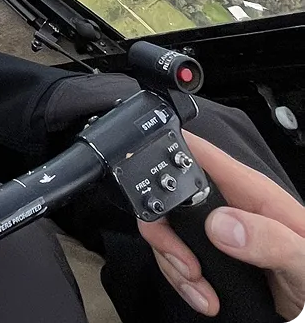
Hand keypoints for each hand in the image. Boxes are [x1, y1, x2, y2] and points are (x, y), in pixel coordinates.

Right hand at [137, 132, 304, 318]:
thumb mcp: (303, 260)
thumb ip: (269, 239)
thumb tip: (219, 224)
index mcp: (248, 190)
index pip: (194, 152)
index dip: (163, 158)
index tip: (159, 200)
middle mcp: (226, 204)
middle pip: (167, 196)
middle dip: (164, 232)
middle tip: (186, 265)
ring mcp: (216, 230)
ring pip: (166, 230)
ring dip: (172, 263)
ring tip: (199, 288)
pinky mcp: (210, 254)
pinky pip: (174, 256)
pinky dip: (179, 278)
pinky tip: (203, 296)